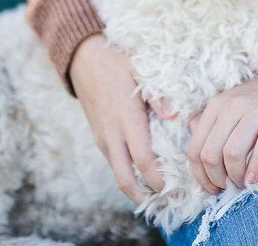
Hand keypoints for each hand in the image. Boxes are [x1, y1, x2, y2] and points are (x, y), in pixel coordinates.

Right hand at [70, 34, 163, 202]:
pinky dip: (128, 172)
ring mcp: (102, 137)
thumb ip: (157, 93)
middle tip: (167, 200)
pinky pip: (113, 161)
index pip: (143, 160)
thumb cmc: (116, 61)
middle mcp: (112, 133)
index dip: (157, 180)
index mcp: (126, 118)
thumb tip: (174, 114)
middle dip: (144, 195)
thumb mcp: (140, 69)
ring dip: (135, 186)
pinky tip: (144, 171)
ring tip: (160, 190)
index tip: (175, 189)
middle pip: (124, 179)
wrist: (83, 58)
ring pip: (117, 172)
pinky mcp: (98, 136)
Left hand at [186, 64, 257, 192]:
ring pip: (232, 153)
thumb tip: (196, 154)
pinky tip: (254, 179)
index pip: (195, 148)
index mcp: (215, 106)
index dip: (200, 175)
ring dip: (235, 177)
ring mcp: (255, 110)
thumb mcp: (229, 107)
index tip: (211, 188)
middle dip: (217, 178)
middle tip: (228, 187)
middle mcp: (232, 105)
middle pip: (211, 154)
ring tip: (242, 183)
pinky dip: (256, 168)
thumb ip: (208, 125)